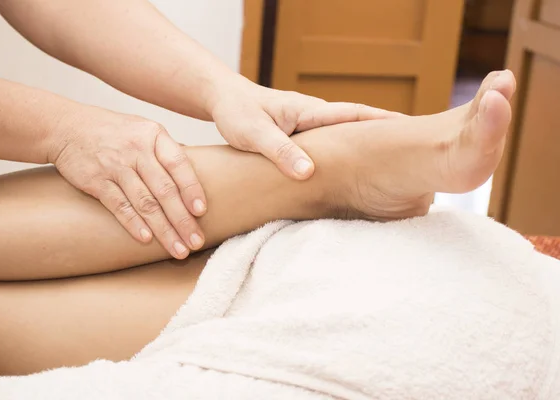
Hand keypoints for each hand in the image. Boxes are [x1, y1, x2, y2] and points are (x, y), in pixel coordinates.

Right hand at [48, 106, 205, 258]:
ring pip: (145, 203)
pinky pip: (119, 205)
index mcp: (154, 136)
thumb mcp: (143, 129)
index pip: (179, 164)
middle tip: (196, 243)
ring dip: (163, 230)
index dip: (192, 189)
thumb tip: (198, 173)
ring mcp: (115, 166)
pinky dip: (133, 223)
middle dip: (183, 220)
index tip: (202, 211)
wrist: (64, 126)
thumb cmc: (112, 131)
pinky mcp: (96, 181)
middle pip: (165, 190)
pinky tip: (147, 240)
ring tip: (178, 249)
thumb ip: (166, 151)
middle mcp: (137, 150)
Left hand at [211, 79, 401, 179]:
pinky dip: (347, 150)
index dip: (380, 122)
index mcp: (308, 111)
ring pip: (345, 134)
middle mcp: (314, 115)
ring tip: (393, 162)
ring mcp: (310, 123)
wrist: (224, 100)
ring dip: (368, 142)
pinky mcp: (302, 133)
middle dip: (385, 132)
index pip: (352, 115)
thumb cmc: (236, 113)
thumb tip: (307, 173)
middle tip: (416, 147)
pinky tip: (354, 165)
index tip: (409, 130)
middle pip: (357, 123)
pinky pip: (331, 142)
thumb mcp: (253, 134)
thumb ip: (279, 151)